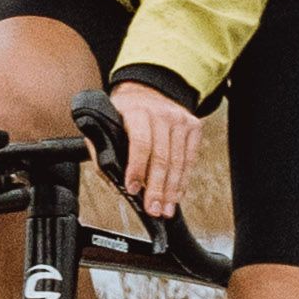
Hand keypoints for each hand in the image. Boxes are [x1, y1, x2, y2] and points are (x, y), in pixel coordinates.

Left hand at [107, 81, 206, 223]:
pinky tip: (177, 194)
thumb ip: (104, 150)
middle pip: (162, 157)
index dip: (136, 168)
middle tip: (153, 208)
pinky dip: (183, 179)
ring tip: (166, 208)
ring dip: (172, 189)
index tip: (132, 189)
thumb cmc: (124, 112)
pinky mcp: (194, 126)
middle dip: (157, 187)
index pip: (140, 143)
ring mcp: (181, 120)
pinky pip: (190, 158)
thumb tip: (113, 181)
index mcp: (137, 111)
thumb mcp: (105, 123)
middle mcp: (162, 113)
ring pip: (179, 161)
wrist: (147, 90)